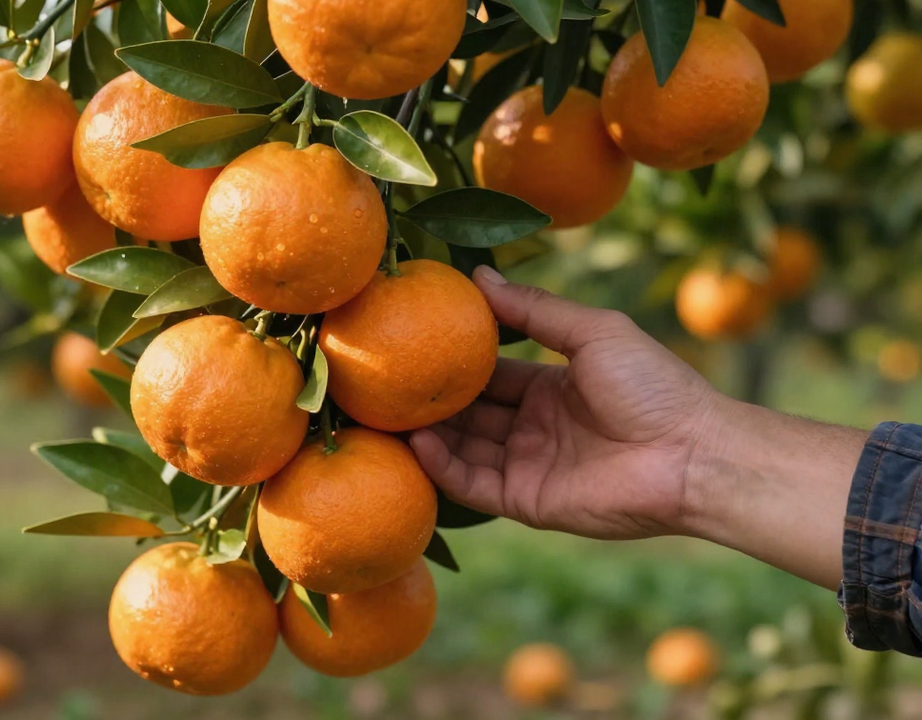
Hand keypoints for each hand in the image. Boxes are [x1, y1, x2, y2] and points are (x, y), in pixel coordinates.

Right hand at [411, 266, 722, 540]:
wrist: (693, 454)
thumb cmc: (653, 386)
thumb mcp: (593, 332)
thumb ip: (535, 310)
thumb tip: (477, 275)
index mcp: (550, 388)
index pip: (489, 375)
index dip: (455, 362)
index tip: (414, 341)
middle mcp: (534, 428)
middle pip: (468, 413)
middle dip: (430, 399)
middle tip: (384, 382)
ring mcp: (528, 466)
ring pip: (462, 448)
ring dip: (427, 432)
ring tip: (386, 412)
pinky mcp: (526, 501)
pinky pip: (473, 484)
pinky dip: (443, 466)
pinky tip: (418, 442)